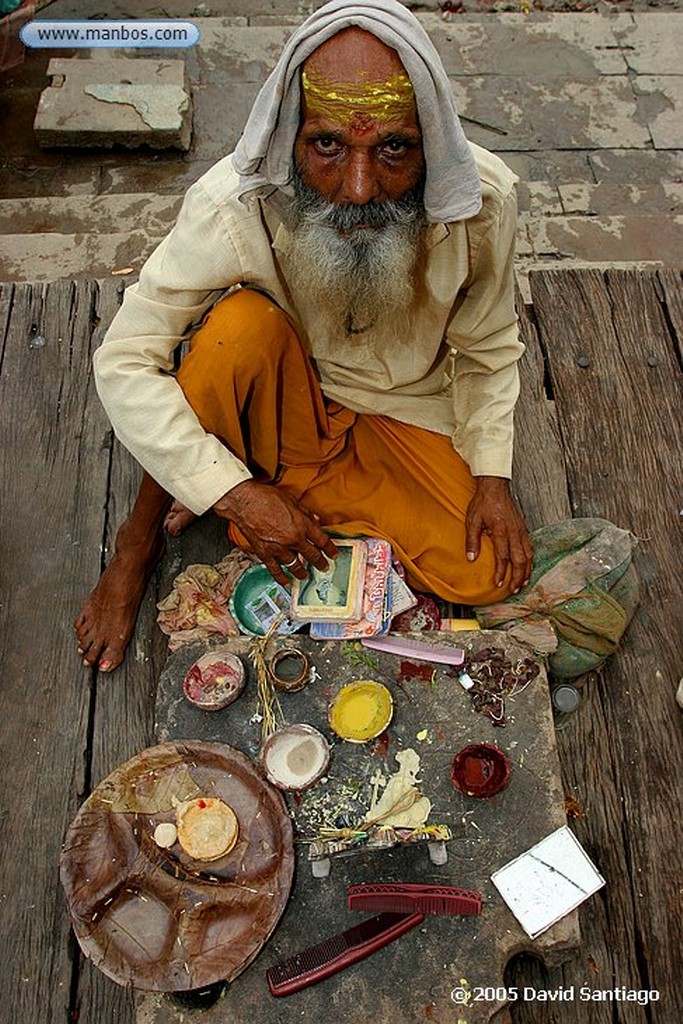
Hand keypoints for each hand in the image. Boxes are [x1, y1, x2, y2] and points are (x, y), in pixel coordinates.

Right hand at [213, 480, 337, 586]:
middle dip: (320, 563)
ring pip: (295, 565)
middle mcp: (293, 539)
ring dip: (302, 572)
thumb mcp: (292, 500)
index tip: (333, 554)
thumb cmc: (266, 497)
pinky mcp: (265, 553)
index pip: (322, 540)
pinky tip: (286, 582)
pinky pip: (275, 570)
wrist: (244, 502)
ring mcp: (279, 548)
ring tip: (305, 575)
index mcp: (302, 525)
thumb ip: (305, 512)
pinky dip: (281, 578)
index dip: (330, 548)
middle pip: (312, 555)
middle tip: (324, 567)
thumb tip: (315, 519)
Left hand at [465, 477, 532, 593]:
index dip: (501, 572)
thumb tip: (471, 558)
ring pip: (528, 555)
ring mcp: (521, 531)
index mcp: (501, 531)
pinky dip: (530, 560)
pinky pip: (530, 547)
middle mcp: (514, 532)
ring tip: (522, 583)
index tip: (498, 584)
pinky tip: (527, 567)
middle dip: (517, 577)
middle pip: (520, 560)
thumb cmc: (483, 502)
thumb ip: (472, 540)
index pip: (503, 557)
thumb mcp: (472, 520)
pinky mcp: (524, 528)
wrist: (495, 487)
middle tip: (514, 590)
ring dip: (526, 571)